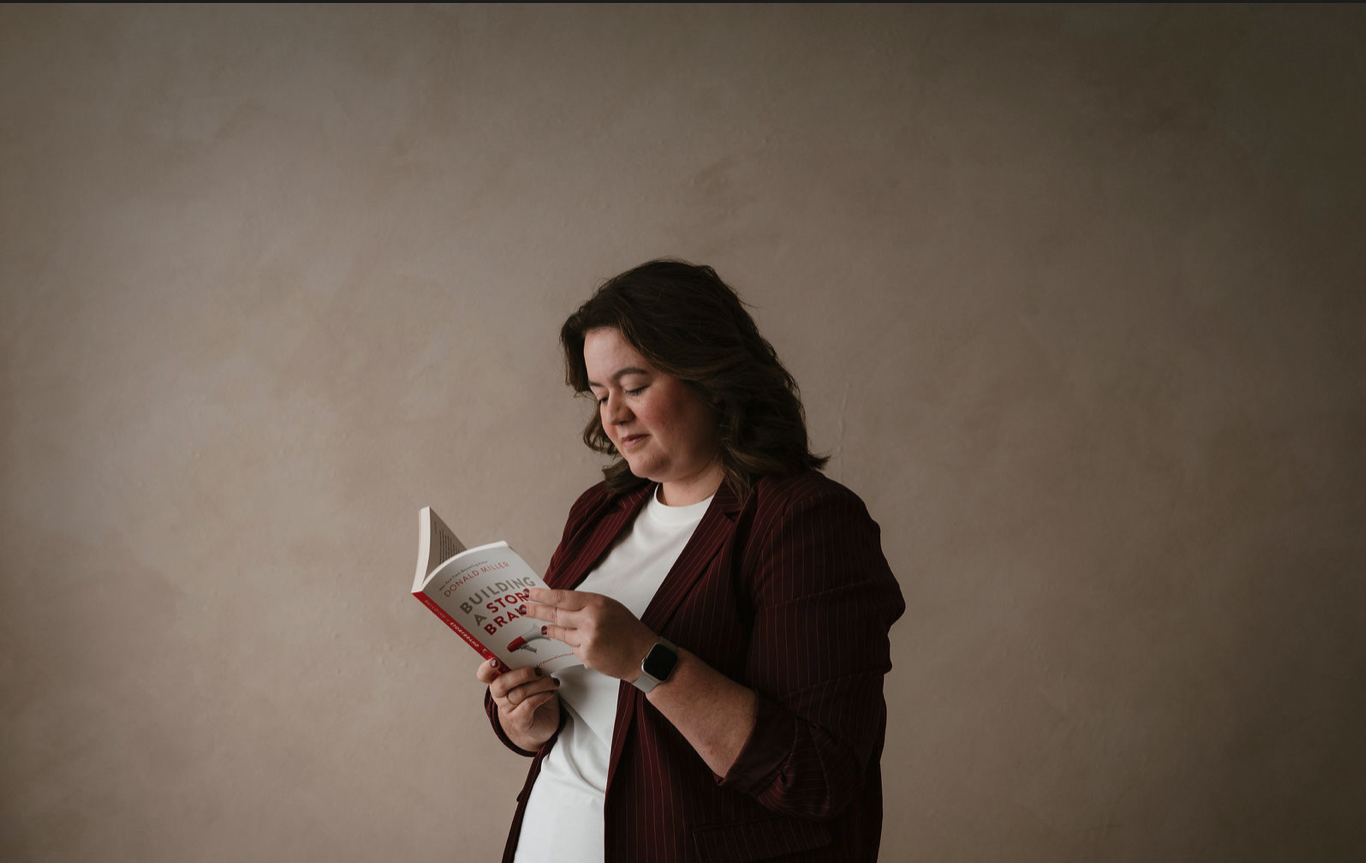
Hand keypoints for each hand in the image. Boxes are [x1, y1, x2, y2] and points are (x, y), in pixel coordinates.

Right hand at [476, 658, 560, 750]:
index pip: (484, 674)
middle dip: (522, 674)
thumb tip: (538, 656)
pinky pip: (528, 705)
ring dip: (540, 684)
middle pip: (501, 683)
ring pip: (519, 693)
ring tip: (552, 682)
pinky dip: (542, 696)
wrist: (544, 722)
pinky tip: (550, 693)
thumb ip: (528, 667)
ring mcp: (507, 709)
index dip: (486, 668)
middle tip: (539, 671)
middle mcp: (499, 695)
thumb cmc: (536, 695)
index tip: (495, 661)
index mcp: (498, 680)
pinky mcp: (518, 720)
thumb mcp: (531, 678)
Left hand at [524, 588, 656, 680]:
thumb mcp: (609, 607)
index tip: (529, 593)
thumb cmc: (628, 630)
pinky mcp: (586, 656)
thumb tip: (560, 603)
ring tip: (545, 627)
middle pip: (555, 614)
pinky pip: (572, 648)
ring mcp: (587, 639)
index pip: (562, 597)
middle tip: (523, 607)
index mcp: (597, 603)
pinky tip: (591, 646)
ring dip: (552, 630)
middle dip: (536, 611)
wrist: (644, 655)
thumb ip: (586, 605)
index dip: (543, 595)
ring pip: (561, 633)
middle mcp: (590, 619)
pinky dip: (576, 646)